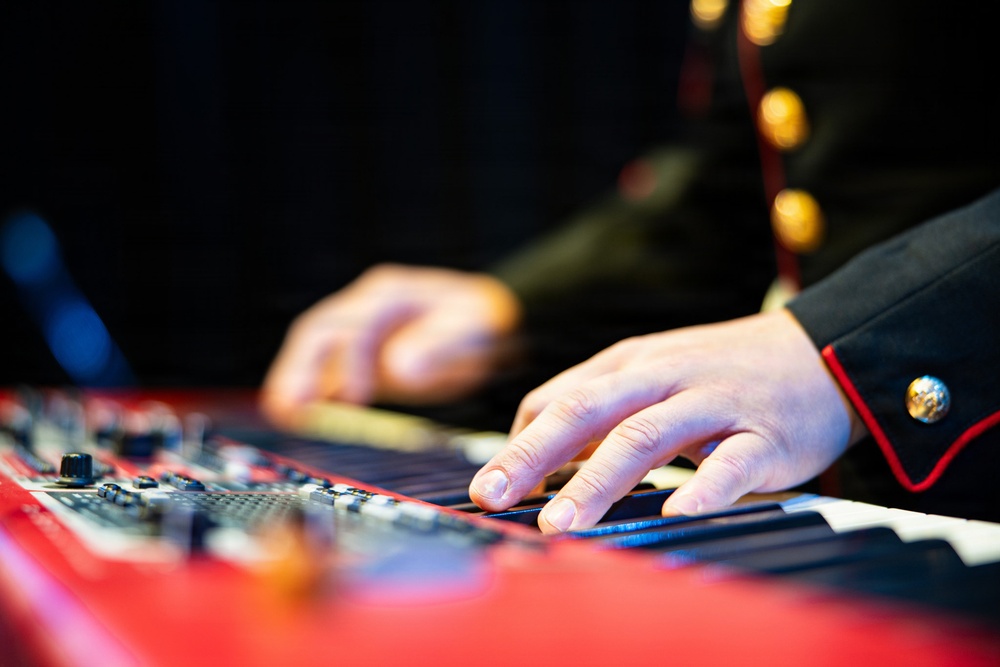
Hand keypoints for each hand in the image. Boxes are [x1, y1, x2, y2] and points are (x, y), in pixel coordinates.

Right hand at [262, 264, 521, 423]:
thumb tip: (398, 367)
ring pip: (316, 351)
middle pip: (319, 333)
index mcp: (390, 295)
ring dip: (297, 381)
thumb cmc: (481, 321)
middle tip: (287, 408)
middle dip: (299, 369)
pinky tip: (300, 416)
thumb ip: (435, 346)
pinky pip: (329, 370)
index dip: (348, 362)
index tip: (352, 398)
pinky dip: (313, 391)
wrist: (491, 320)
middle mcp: (367, 308)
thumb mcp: (469, 329)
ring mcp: (360, 331)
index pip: (354, 325)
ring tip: (284, 415)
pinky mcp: (361, 356)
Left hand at [469, 310, 866, 533]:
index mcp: (631, 364)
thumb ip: (600, 406)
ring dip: (597, 479)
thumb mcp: (653, 373)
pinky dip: (701, 489)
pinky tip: (675, 516)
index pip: (560, 398)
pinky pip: (731, 463)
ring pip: (644, 435)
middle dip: (533, 455)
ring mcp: (713, 402)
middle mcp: (663, 376)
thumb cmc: (723, 371)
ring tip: (561, 521)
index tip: (489, 486)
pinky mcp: (765, 434)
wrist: (823, 352)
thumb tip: (538, 453)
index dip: (519, 443)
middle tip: (494, 496)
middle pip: (587, 409)